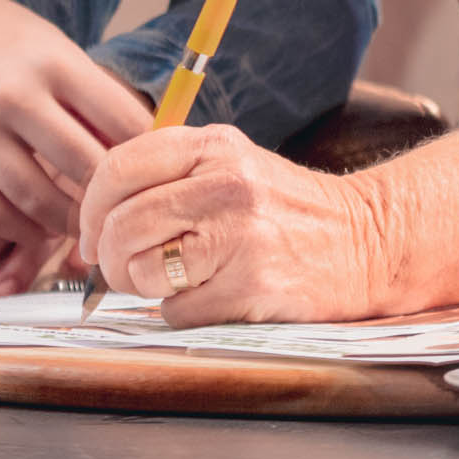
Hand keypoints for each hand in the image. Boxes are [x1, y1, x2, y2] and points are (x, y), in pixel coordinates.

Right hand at [0, 0, 153, 254]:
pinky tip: (36, 229)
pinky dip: (18, 230)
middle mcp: (14, 95)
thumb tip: (144, 150)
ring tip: (82, 229)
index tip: (155, 176)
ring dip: (65, 223)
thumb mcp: (52, 48)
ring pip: (34, 199)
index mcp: (54, 62)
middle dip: (109, 200)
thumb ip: (92, 98)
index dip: (146, 156)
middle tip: (122, 216)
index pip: (122, 121)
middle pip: (82, 166)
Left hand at [74, 122, 390, 325]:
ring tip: (175, 281)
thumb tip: (95, 219)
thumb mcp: (232, 166)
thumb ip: (170, 176)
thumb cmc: (288, 210)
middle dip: (108, 258)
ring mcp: (240, 235)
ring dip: (144, 288)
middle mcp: (225, 184)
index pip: (118, 167)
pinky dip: (182, 313)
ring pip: (142, 270)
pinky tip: (213, 297)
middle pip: (121, 224)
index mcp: (213, 146)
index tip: (89, 235)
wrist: (369, 241)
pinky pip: (177, 312)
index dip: (89, 209)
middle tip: (122, 269)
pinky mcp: (252, 286)